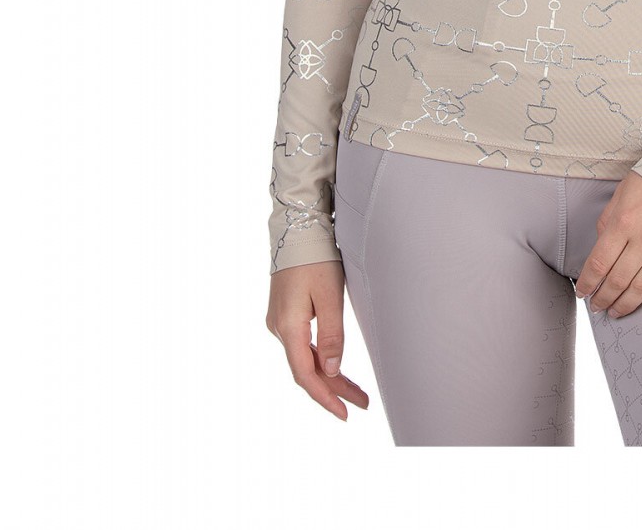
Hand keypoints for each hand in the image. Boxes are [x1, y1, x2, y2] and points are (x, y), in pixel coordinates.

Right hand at [265, 259, 370, 420]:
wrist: (297, 228)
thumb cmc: (316, 257)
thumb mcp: (330, 296)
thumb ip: (332, 335)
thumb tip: (332, 371)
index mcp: (289, 327)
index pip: (305, 375)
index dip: (325, 397)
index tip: (345, 414)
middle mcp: (279, 328)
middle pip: (307, 369)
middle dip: (334, 389)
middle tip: (362, 404)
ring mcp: (280, 321)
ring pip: (305, 358)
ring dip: (329, 374)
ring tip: (356, 391)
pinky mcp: (284, 313)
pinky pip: (303, 345)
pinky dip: (320, 358)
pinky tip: (335, 366)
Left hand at [574, 170, 641, 318]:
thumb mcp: (622, 193)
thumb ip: (608, 222)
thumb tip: (602, 248)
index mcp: (624, 222)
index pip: (599, 263)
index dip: (588, 283)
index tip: (583, 292)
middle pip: (618, 281)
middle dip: (603, 298)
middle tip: (596, 306)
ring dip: (625, 304)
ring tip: (616, 311)